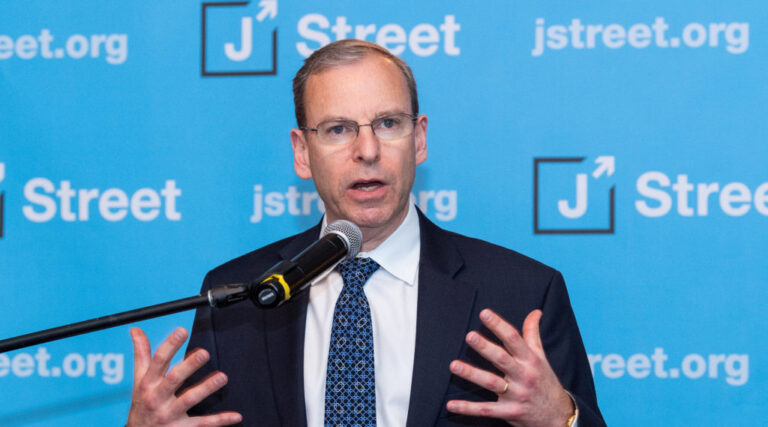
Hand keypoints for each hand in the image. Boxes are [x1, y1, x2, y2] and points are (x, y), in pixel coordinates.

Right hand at [127, 327, 241, 425]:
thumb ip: (142, 355)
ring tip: (222, 377)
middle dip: (188, 366)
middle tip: (204, 353)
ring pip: (189, 400)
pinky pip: (202, 424)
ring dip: (206, 388)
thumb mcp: (139, 380)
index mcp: (148, 383)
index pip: (158, 361)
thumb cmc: (142, 403)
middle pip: (173, 379)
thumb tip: (136, 329)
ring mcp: (169, 414)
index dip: (170, 345)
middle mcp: (157, 398)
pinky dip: (219, 420)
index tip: (182, 331)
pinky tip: (235, 416)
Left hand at [446, 309, 573, 426]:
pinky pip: (486, 410)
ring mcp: (516, 395)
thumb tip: (535, 311)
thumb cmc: (545, 381)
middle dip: (485, 347)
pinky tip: (451, 404)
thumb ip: (533, 334)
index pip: (514, 339)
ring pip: (491, 383)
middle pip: (502, 359)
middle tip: (469, 336)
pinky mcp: (509, 412)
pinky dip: (468, 408)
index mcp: (530, 360)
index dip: (499, 325)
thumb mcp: (541, 357)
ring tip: (454, 365)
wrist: (558, 416)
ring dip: (472, 374)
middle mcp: (523, 376)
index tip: (484, 313)